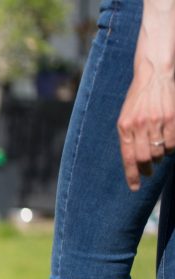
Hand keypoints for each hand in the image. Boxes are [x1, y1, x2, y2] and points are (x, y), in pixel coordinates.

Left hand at [117, 70, 174, 190]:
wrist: (153, 75)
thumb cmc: (138, 100)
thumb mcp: (125, 118)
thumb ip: (128, 137)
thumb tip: (133, 161)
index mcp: (124, 127)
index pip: (128, 157)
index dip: (132, 175)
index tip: (135, 187)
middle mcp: (139, 125)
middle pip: (145, 158)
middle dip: (146, 169)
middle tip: (149, 172)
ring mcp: (156, 121)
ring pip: (159, 152)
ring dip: (159, 156)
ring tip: (157, 150)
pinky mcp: (172, 118)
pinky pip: (173, 144)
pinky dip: (171, 148)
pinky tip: (168, 144)